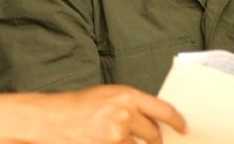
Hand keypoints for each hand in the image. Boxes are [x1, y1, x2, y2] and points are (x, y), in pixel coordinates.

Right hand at [38, 84, 186, 143]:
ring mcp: (116, 135)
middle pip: (154, 134)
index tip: (184, 128)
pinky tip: (106, 141)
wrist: (49, 119)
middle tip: (152, 141)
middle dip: (154, 141)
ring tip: (112, 138)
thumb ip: (129, 105)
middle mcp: (124, 114)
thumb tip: (151, 119)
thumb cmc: (75, 107)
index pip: (163, 110)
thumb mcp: (106, 96)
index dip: (177, 121)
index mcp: (126, 95)